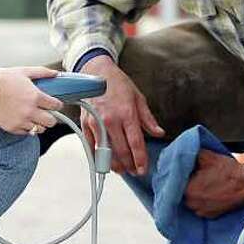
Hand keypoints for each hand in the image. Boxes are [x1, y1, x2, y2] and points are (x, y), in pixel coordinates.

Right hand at [0, 66, 63, 134]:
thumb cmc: (2, 79)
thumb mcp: (24, 71)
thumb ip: (42, 72)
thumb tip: (55, 74)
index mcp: (35, 96)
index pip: (56, 105)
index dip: (57, 104)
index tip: (55, 104)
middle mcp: (30, 111)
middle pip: (51, 121)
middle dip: (51, 117)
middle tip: (46, 112)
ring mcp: (21, 121)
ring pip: (40, 129)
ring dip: (40, 124)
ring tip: (34, 117)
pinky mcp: (12, 128)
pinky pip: (27, 133)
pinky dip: (27, 128)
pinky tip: (24, 120)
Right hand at [78, 55, 164, 174]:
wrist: (97, 72)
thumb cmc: (118, 84)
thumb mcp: (138, 98)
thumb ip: (148, 119)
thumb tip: (159, 133)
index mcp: (127, 114)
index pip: (136, 144)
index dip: (140, 160)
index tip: (143, 169)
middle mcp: (111, 121)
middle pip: (121, 151)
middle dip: (129, 165)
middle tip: (134, 172)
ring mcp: (96, 123)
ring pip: (105, 152)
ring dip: (114, 165)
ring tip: (121, 170)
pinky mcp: (85, 124)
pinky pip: (91, 146)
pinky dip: (98, 157)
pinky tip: (104, 162)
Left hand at [184, 151, 243, 217]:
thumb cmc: (228, 171)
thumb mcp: (207, 156)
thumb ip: (191, 155)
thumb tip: (182, 153)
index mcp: (188, 189)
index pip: (175, 182)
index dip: (179, 176)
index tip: (184, 171)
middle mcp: (192, 203)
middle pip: (181, 193)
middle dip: (186, 185)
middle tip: (194, 177)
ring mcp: (201, 212)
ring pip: (190, 201)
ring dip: (193, 194)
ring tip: (202, 185)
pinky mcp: (210, 216)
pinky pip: (199, 208)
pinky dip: (201, 201)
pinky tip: (208, 193)